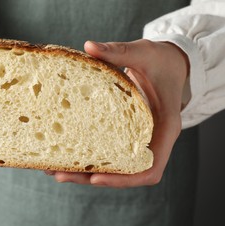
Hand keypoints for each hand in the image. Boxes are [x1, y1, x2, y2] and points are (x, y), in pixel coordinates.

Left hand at [47, 39, 188, 186]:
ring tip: (54, 168)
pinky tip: (65, 152)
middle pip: (126, 173)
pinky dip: (90, 156)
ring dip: (86, 171)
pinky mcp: (128, 132)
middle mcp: (152, 139)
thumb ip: (118, 51)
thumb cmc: (161, 60)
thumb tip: (89, 46)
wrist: (170, 61)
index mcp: (164, 127)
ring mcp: (139, 138)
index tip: (96, 178)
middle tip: (59, 174)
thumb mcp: (143, 53)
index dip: (124, 178)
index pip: (150, 167)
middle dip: (93, 177)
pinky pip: (110, 150)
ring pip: (115, 166)